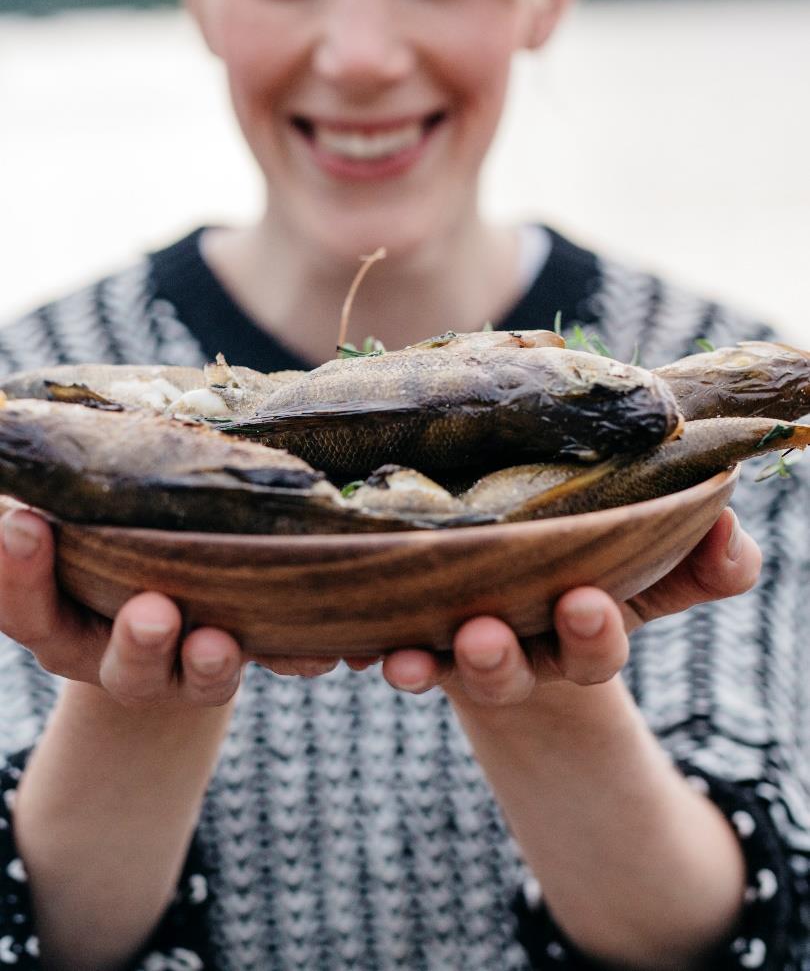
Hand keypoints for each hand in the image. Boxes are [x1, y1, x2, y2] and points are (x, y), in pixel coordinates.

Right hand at [0, 504, 377, 705]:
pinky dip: (294, 658)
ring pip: (196, 680)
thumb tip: (24, 455)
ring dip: (212, 662)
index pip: (24, 605)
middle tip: (154, 612)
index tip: (24, 522)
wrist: (164, 611)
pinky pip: (272, 664)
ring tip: (222, 641)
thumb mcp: (75, 525)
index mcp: (61, 623)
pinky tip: (321, 650)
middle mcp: (118, 658)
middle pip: (121, 664)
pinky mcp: (242, 658)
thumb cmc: (105, 544)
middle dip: (139, 641)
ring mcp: (183, 671)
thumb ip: (62, 503)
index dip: (18, 571)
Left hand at [382, 508, 761, 708]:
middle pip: (537, 665)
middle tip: (534, 617)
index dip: (595, 632)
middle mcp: (533, 650)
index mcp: (587, 632)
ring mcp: (476, 650)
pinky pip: (411, 657)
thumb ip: (706, 558)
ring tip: (470, 634)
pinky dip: (403, 661)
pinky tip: (388, 656)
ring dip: (470, 657)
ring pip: (474, 666)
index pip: (598, 646)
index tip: (587, 601)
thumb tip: (729, 528)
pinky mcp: (424, 643)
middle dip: (534, 649)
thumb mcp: (655, 565)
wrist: (516, 598)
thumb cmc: (594, 568)